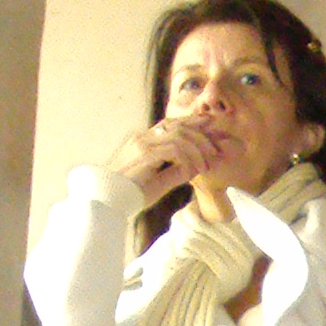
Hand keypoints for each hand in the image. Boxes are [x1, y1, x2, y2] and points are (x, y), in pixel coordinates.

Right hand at [107, 113, 233, 202]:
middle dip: (201, 133)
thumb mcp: (158, 182)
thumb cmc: (129, 195)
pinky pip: (174, 150)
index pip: (172, 125)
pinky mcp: (144, 155)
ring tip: (208, 164)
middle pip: (178, 125)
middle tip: (217, 147)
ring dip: (198, 148)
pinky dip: (188, 158)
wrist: (108, 202)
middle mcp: (142, 138)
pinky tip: (195, 170)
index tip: (211, 126)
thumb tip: (194, 167)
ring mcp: (142, 144)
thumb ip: (175, 172)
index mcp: (143, 140)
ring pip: (179, 135)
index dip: (193, 123)